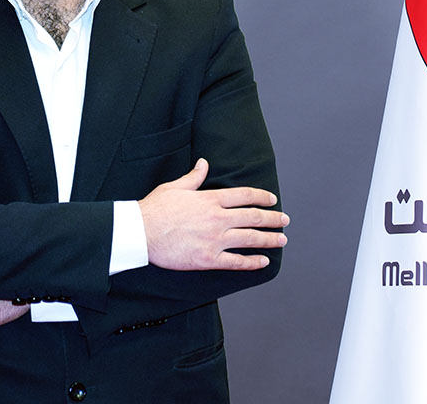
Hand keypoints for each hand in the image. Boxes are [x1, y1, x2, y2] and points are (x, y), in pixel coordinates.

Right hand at [138, 158, 288, 270]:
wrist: (141, 232)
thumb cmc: (155, 208)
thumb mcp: (176, 187)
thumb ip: (194, 177)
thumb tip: (204, 164)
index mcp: (211, 199)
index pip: (245, 196)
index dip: (262, 197)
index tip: (272, 200)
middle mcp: (217, 218)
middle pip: (254, 217)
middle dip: (273, 219)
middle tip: (285, 220)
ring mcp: (214, 239)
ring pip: (250, 239)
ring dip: (269, 239)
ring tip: (281, 240)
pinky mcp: (208, 258)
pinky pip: (236, 261)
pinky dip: (252, 262)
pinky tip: (263, 261)